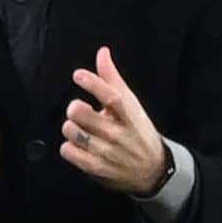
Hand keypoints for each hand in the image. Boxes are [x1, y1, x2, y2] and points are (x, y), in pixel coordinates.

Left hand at [60, 46, 166, 195]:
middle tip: (77, 108)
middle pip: (83, 114)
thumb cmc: (138, 132)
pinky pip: (69, 152)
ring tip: (78, 127)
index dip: (93, 84)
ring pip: (72, 132)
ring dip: (70, 127)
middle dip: (74, 108)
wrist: (153, 170)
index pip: (112, 97)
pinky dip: (68, 147)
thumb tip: (103, 52)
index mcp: (128, 115)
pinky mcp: (95, 168)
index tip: (78, 75)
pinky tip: (77, 144)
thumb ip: (112, 78)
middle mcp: (117, 134)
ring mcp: (106, 152)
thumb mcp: (131, 104)